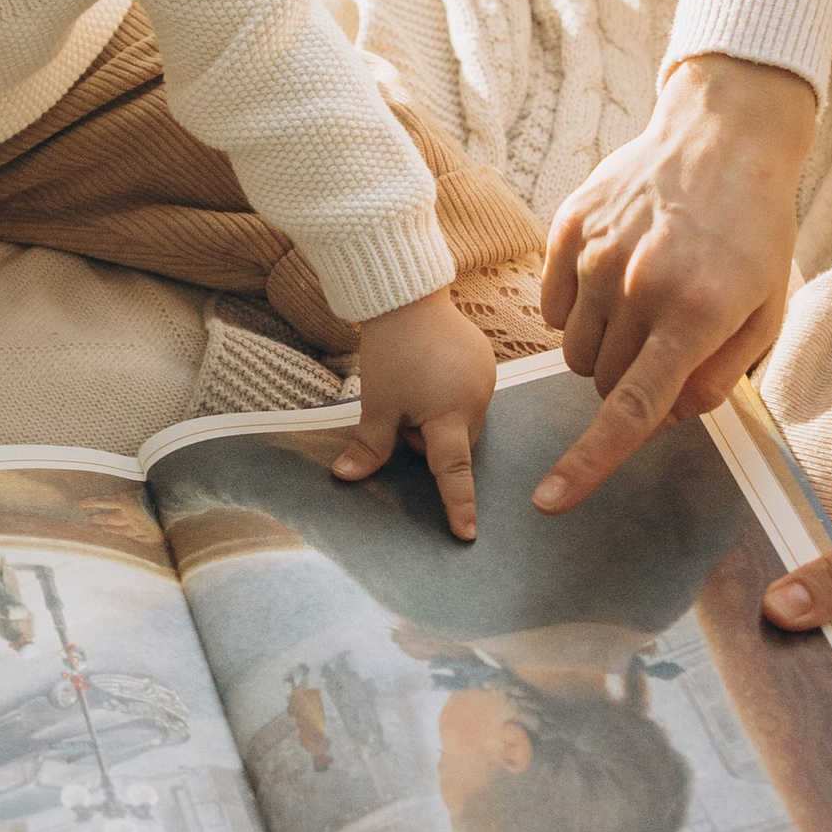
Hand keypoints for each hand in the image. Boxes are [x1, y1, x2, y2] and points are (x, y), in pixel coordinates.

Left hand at [333, 289, 501, 537]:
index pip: (453, 472)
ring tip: (416, 384)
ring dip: (439, 417)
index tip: (466, 534)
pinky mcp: (486, 364)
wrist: (407, 296)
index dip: (458, 505)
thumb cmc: (390, 351)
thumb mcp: (376, 403)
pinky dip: (449, 396)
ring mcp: (486, 380)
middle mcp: (477, 401)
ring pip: (460, 422)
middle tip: (402, 407)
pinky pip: (468, 397)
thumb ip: (370, 446)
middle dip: (427, 438)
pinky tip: (431, 371)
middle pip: (452, 445)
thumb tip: (345, 478)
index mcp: (450, 415)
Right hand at [534, 53, 816, 513]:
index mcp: (696, 313)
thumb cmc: (754, 232)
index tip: (551, 500)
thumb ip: (719, 378)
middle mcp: (639, 286)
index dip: (589, 462)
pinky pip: (551, 308)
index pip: (631, 408)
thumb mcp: (764, 313)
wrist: (723, 137)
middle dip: (628, 385)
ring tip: (644, 302)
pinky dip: (577, 311)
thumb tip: (666, 420)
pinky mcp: (569, 229)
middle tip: (666, 343)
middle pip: (602, 385)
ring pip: (573, 351)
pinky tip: (616, 276)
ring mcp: (597, 255)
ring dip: (603, 349)